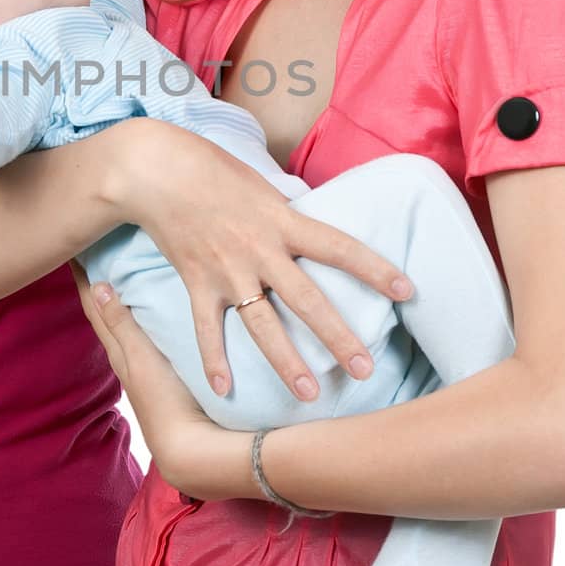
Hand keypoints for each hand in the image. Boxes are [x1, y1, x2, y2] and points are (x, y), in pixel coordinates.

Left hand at [70, 264, 252, 498]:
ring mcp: (148, 368)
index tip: (75, 249)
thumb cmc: (165, 400)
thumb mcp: (141, 357)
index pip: (95, 309)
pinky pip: (149, 337)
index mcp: (119, 351)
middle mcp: (128, 359)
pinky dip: (143, 318)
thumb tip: (98, 284)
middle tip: (97, 251)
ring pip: (127, 326)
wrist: (193, 448)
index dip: (84, 280)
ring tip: (124, 271)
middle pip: (107, 315)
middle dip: (99, 285)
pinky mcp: (168, 376)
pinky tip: (155, 312)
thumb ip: (122, 324)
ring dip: (121, 300)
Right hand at [113, 122, 412, 402]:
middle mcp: (259, 250)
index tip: (407, 290)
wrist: (158, 171)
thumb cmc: (214, 170)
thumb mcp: (264, 188)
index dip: (374, 268)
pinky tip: (225, 390)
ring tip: (310, 394)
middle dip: (337, 336)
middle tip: (365, 368)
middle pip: (306, 300)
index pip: (339, 247)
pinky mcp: (197, 283)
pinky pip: (206, 329)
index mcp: (282, 221)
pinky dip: (213, 360)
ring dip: (286, 362)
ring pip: (262, 324)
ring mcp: (227, 271)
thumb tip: (317, 237)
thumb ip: (290, 217)